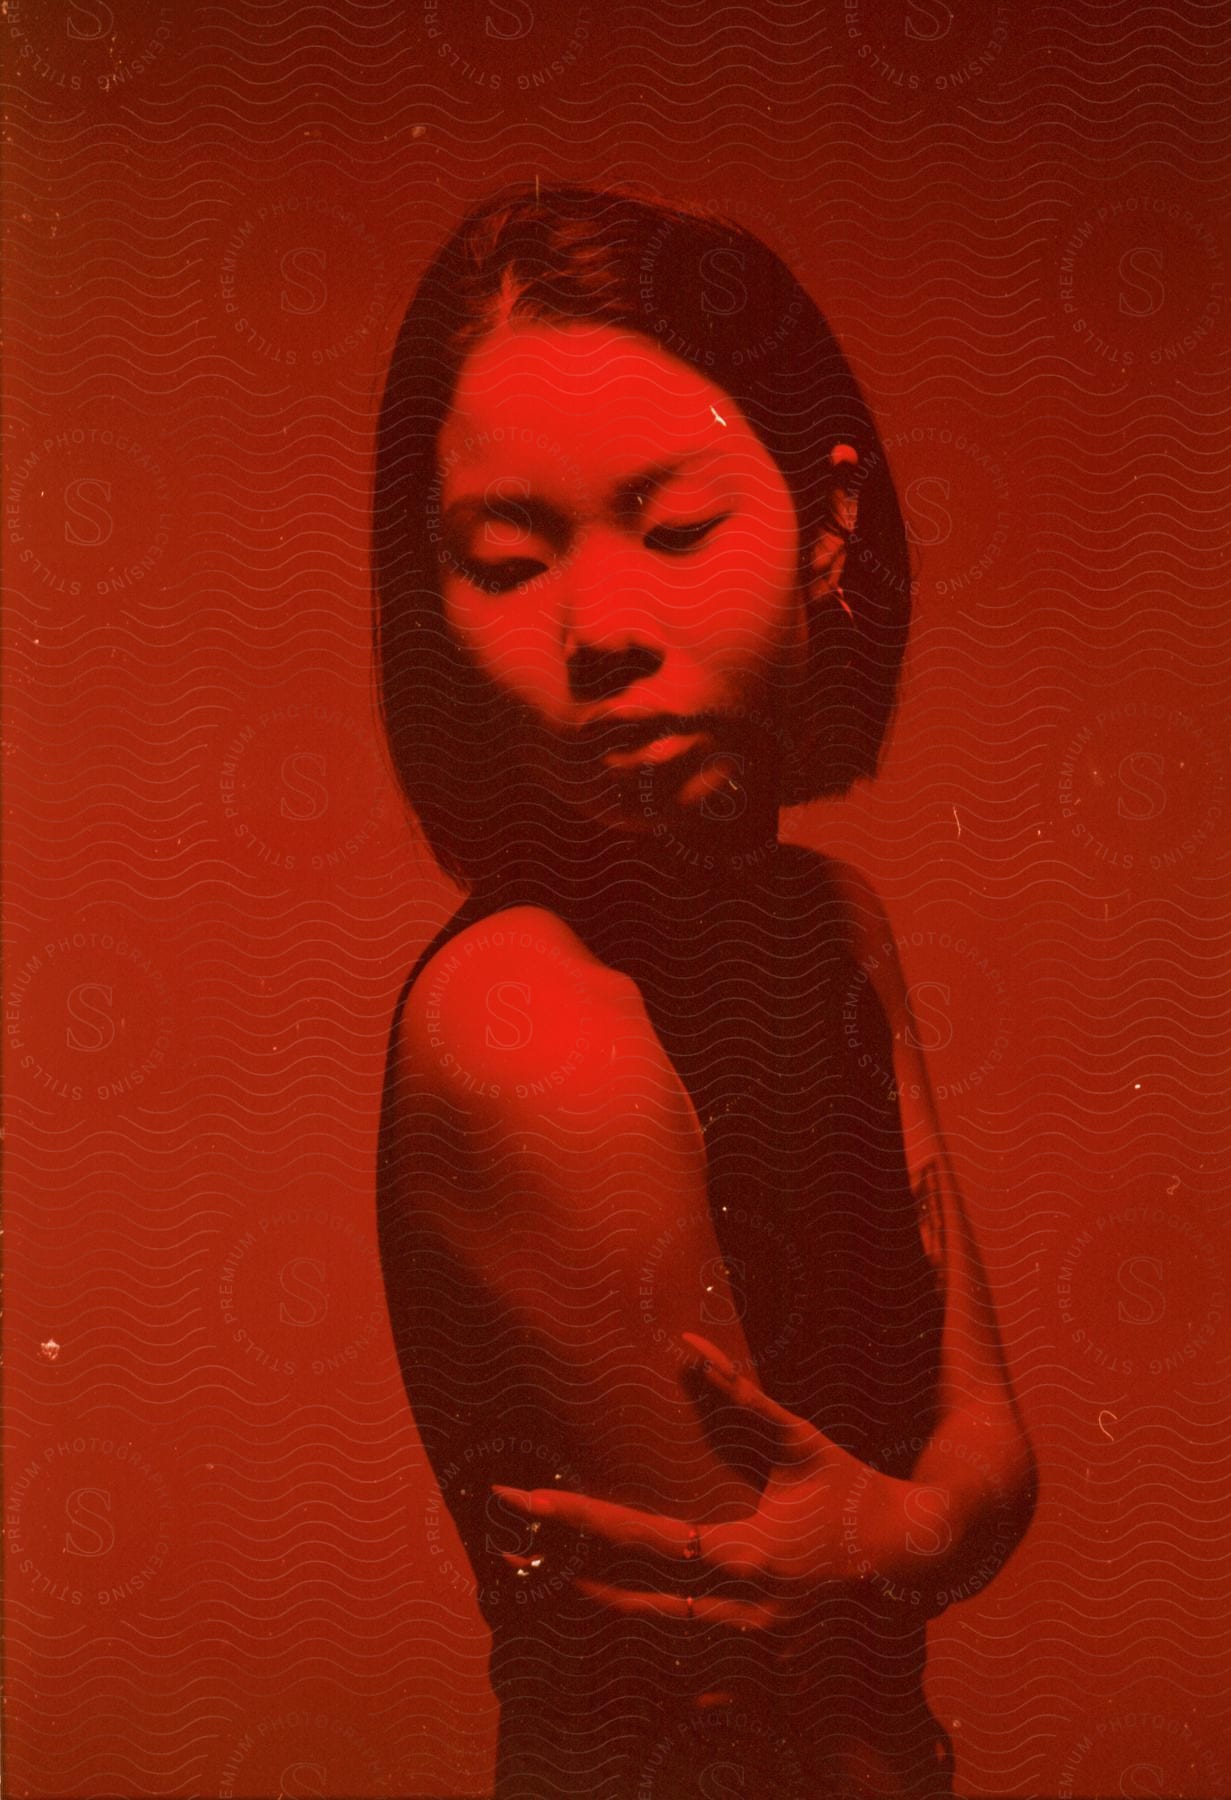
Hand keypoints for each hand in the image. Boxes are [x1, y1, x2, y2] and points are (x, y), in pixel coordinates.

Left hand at [491, 1334, 942, 1651]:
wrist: (913, 1558)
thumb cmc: (855, 1492)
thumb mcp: (799, 1441)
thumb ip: (742, 1397)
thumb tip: (691, 1346)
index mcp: (744, 1555)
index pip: (643, 1538)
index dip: (581, 1518)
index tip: (526, 1499)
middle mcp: (738, 1608)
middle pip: (632, 1596)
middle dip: (568, 1566)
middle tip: (508, 1535)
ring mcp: (748, 1640)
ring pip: (655, 1629)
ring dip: (603, 1600)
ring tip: (550, 1575)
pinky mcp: (758, 1650)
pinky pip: (690, 1648)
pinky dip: (652, 1629)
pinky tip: (620, 1607)